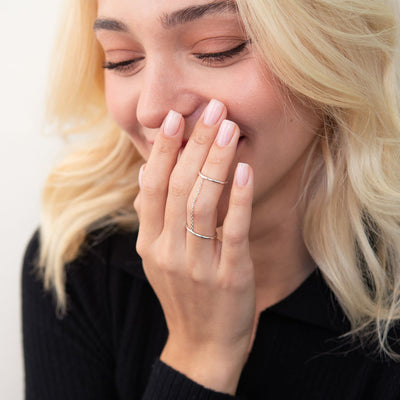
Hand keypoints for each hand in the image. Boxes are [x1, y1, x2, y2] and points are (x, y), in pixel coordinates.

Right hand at [134, 100, 255, 394]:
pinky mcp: (229, 276)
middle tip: (210, 108)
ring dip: (215, 162)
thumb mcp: (159, 258)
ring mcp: (197, 265)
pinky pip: (233, 231)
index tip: (173, 118)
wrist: (203, 346)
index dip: (162, 151)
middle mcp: (168, 251)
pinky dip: (240, 198)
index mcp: (150, 244)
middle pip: (178, 187)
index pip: (152, 188)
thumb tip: (147, 174)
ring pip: (202, 203)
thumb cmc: (185, 296)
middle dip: (193, 145)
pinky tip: (245, 170)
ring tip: (227, 128)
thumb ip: (152, 218)